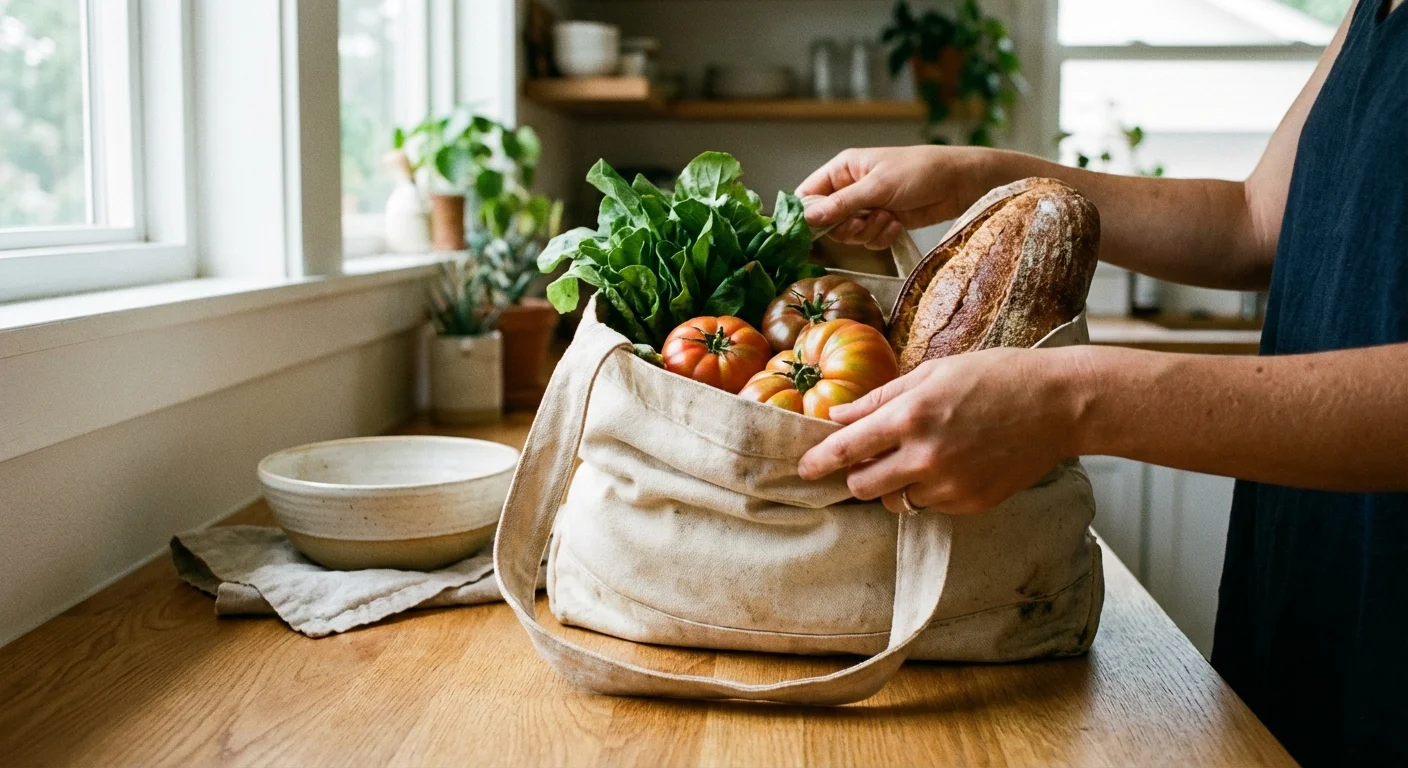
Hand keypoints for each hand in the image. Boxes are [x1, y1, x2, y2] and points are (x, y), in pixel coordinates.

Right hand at [796, 145, 988, 250]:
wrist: (959, 184)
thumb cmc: (920, 171)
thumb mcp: (878, 186)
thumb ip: (842, 204)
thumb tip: (808, 219)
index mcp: (843, 169)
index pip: (808, 194)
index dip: (809, 213)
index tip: (819, 226)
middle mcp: (851, 188)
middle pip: (826, 220)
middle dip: (845, 227)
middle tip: (860, 223)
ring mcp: (867, 207)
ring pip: (848, 234)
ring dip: (867, 232)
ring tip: (888, 218)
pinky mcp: (883, 222)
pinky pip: (868, 240)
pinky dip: (881, 236)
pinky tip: (897, 224)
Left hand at [796, 348, 1085, 514]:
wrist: (1059, 404)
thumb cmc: (996, 376)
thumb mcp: (933, 372)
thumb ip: (881, 397)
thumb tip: (838, 415)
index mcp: (911, 416)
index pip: (846, 449)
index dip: (819, 461)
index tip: (803, 469)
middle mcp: (926, 456)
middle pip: (863, 486)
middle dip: (856, 476)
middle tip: (866, 460)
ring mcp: (951, 485)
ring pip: (896, 501)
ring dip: (892, 485)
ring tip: (915, 458)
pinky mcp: (972, 503)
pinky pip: (930, 506)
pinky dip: (928, 491)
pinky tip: (950, 464)